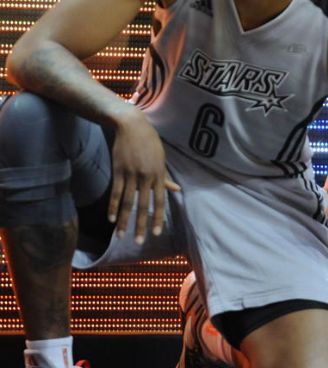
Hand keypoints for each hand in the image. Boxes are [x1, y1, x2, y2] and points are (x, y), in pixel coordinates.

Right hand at [109, 108, 179, 244]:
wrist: (132, 126)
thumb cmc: (150, 143)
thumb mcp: (161, 159)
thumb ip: (165, 178)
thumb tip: (177, 191)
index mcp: (159, 175)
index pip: (160, 201)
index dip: (158, 218)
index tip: (156, 233)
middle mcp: (146, 177)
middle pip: (142, 205)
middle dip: (140, 225)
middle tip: (138, 241)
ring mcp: (131, 174)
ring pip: (127, 202)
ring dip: (124, 220)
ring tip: (121, 235)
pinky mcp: (118, 170)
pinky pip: (115, 192)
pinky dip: (113, 206)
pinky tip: (112, 219)